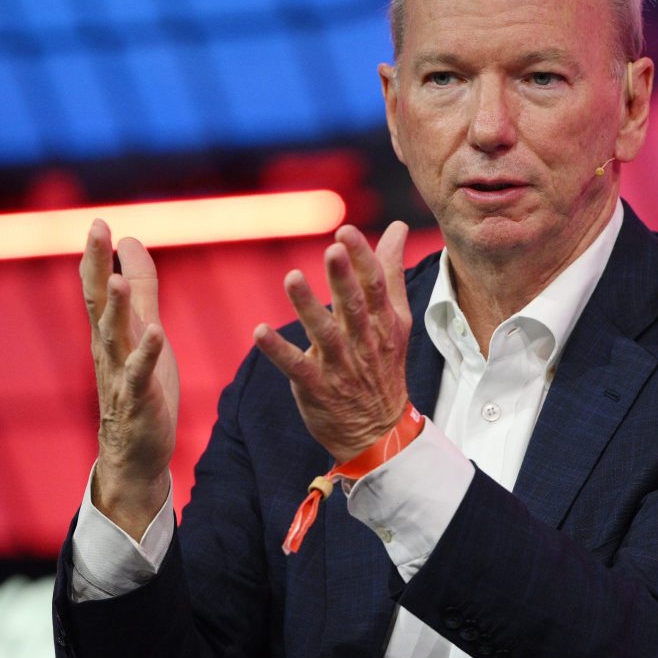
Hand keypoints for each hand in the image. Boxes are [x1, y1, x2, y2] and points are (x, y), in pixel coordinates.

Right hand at [81, 219, 178, 538]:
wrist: (135, 452)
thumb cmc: (139, 386)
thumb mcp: (143, 328)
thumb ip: (139, 287)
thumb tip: (129, 241)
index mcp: (109, 331)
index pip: (96, 286)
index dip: (96, 254)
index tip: (98, 220)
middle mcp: (108, 348)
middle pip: (98, 302)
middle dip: (96, 265)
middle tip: (96, 230)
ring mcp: (120, 374)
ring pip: (113, 336)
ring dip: (113, 307)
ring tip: (113, 278)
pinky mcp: (139, 399)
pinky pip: (140, 374)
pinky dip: (146, 353)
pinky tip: (155, 332)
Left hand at [254, 221, 411, 461]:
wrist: (380, 431)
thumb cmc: (384, 365)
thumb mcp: (396, 318)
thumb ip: (391, 271)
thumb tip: (397, 226)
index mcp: (384, 322)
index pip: (376, 285)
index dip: (363, 258)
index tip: (346, 231)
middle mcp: (364, 342)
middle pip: (354, 306)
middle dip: (343, 278)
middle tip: (332, 249)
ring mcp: (340, 366)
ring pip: (325, 334)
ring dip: (308, 307)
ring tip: (292, 278)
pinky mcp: (317, 387)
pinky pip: (296, 367)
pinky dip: (278, 350)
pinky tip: (260, 331)